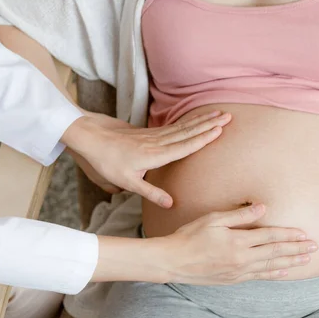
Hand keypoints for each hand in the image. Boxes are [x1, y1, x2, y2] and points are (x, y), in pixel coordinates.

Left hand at [62, 111, 231, 207]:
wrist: (90, 138)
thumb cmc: (106, 161)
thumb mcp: (126, 182)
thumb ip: (150, 192)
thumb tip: (171, 204)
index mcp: (155, 155)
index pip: (184, 146)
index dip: (203, 138)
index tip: (220, 130)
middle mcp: (157, 143)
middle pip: (188, 132)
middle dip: (209, 124)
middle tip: (228, 116)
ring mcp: (153, 136)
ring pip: (182, 127)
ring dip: (201, 120)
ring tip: (217, 113)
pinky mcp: (147, 132)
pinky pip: (173, 126)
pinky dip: (187, 122)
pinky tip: (195, 120)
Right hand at [162, 204, 317, 284]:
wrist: (173, 261)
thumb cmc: (189, 236)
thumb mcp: (212, 219)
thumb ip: (239, 215)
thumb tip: (262, 208)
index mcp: (238, 241)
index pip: (270, 236)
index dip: (289, 234)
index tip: (304, 233)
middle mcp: (242, 258)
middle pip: (275, 252)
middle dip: (297, 249)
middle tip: (315, 247)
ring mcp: (238, 271)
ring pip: (271, 267)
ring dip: (291, 262)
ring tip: (307, 260)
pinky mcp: (233, 280)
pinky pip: (259, 277)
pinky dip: (274, 274)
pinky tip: (284, 272)